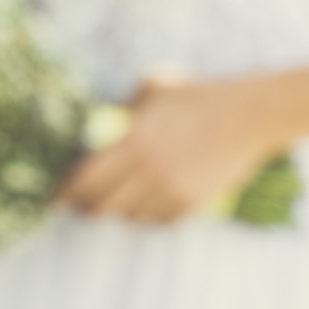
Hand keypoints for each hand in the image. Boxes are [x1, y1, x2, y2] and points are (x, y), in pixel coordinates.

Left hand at [58, 74, 277, 222]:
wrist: (252, 116)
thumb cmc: (203, 95)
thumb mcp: (157, 86)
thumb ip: (128, 104)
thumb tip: (109, 118)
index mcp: (134, 141)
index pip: (85, 180)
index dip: (66, 194)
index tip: (57, 199)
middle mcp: (149, 171)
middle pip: (102, 208)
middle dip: (88, 209)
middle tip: (82, 206)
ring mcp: (172, 190)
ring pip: (131, 219)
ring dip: (120, 213)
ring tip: (119, 202)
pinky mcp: (192, 203)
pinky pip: (159, 222)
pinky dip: (149, 218)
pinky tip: (148, 205)